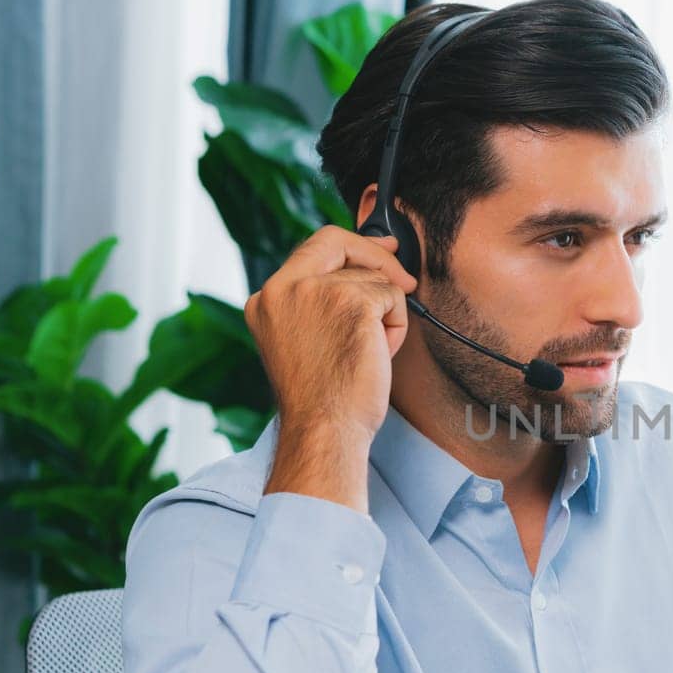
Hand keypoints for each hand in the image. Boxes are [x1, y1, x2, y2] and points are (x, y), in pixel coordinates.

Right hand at [247, 227, 416, 510]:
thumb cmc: (324, 398)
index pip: (311, 249)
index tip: (380, 248)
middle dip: (377, 256)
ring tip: (368, 353)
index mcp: (266, 299)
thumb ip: (321, 302)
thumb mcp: (306, 339)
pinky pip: (393, 296)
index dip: (351, 245)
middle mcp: (283, 288)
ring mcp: (315, 290)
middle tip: (405, 278)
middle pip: (337, 242)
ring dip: (385, 314)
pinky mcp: (350, 301)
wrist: (325, 430)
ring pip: (373, 279)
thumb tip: (369, 266)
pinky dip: (396, 326)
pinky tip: (378, 354)